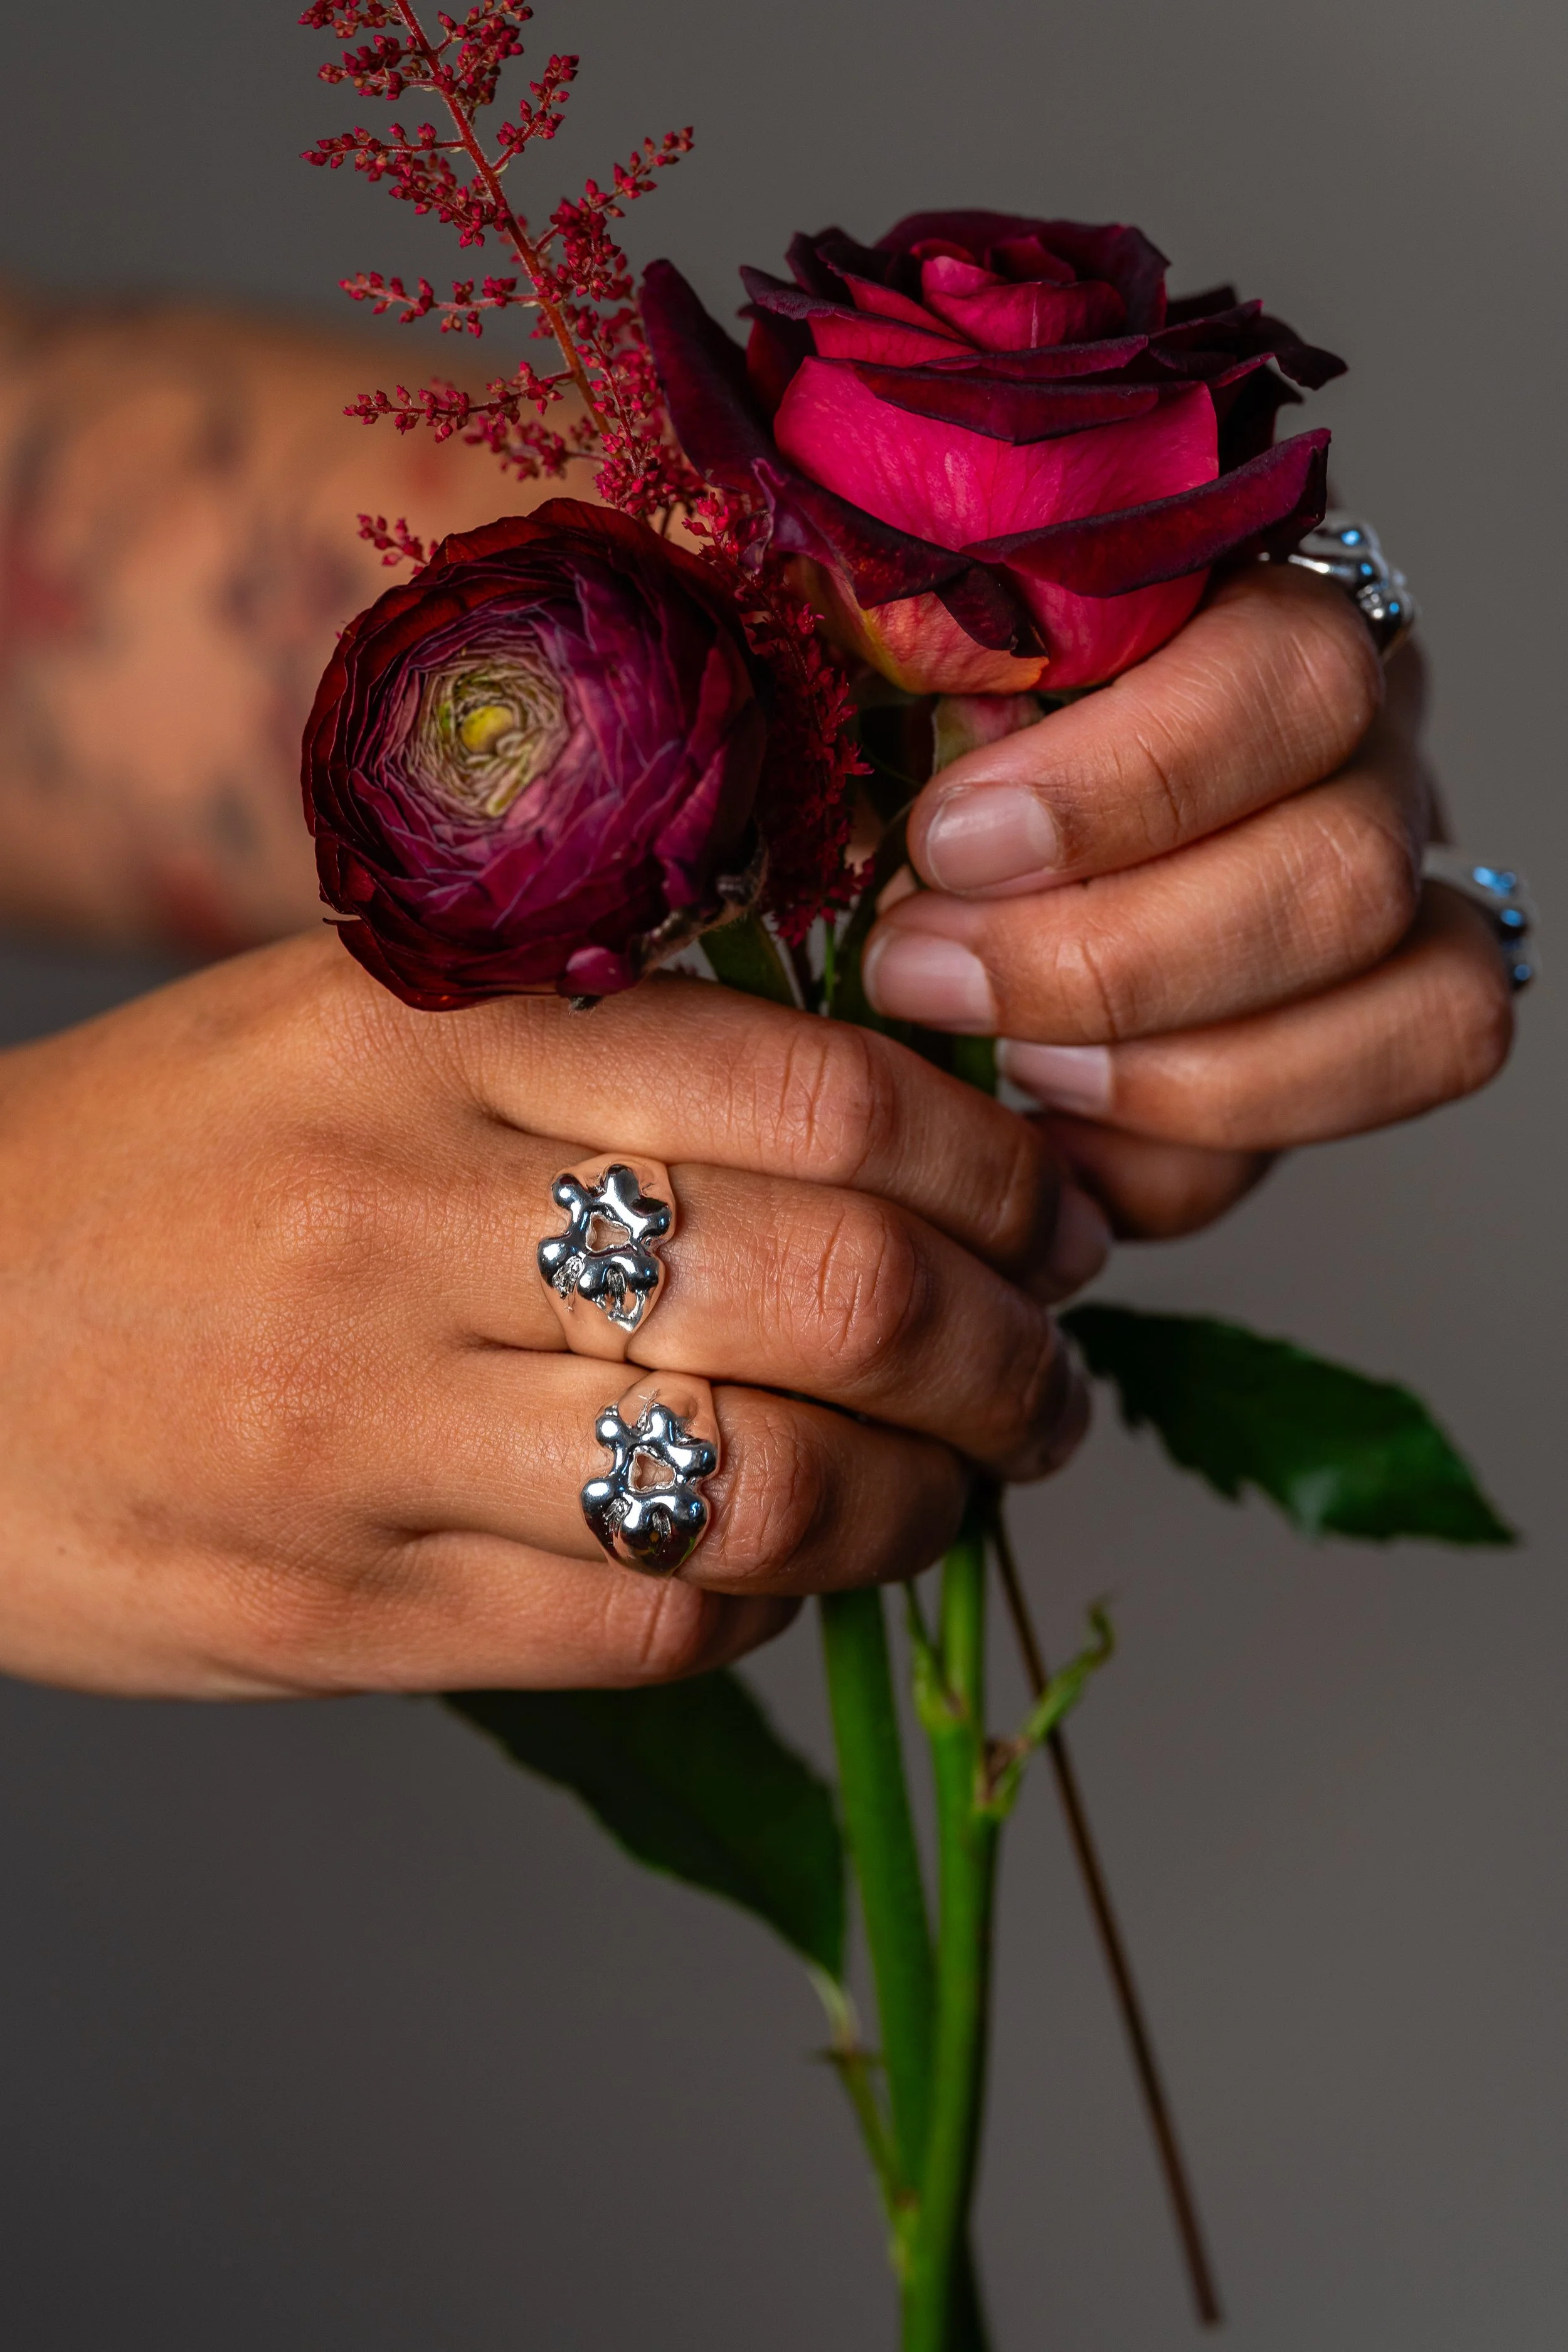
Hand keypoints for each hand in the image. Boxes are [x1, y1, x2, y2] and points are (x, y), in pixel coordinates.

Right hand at [0, 934, 1096, 1697]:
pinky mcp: (337, 1611)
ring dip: (923, 1495)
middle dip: (1005, 1345)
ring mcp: (361, 1432)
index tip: (1050, 1210)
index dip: (987, 1161)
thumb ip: (587, 1049)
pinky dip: (773, 1600)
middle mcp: (397, 1219)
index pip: (807, 1084)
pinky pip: (649, 1620)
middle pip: (831, 1286)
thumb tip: (882, 1127)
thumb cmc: (160, 1170)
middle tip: (1046, 1367)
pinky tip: (792, 1564)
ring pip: (768, 1481)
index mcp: (415, 1029)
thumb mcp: (344, 1027)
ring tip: (963, 1481)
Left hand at [862, 565, 1514, 1236]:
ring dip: (1177, 1073)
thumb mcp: (892, 640)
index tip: (947, 841)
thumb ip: (901, 644)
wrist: (932, 810)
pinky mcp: (1340, 1052)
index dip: (1133, 782)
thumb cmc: (905, 700)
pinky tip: (1045, 1140)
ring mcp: (1385, 907)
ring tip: (1000, 1059)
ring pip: (1422, 1010)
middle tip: (919, 970)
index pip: (1296, 678)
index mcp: (1274, 608)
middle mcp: (1367, 755)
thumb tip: (871, 703)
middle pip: (1350, 873)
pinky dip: (1177, 1166)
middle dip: (1114, 961)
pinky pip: (1322, 1139)